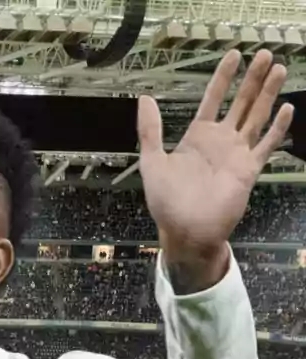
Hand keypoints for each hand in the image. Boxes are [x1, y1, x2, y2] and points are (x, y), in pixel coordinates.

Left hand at [137, 49, 293, 291]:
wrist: (185, 230)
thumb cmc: (165, 200)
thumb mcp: (152, 161)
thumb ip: (150, 130)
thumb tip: (144, 98)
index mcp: (197, 136)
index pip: (213, 99)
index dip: (223, 77)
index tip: (233, 55)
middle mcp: (220, 141)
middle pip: (240, 102)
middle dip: (252, 79)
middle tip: (263, 54)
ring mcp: (237, 154)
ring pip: (257, 117)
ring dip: (268, 94)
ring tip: (278, 69)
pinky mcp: (249, 170)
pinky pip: (266, 145)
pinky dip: (277, 128)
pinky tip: (286, 109)